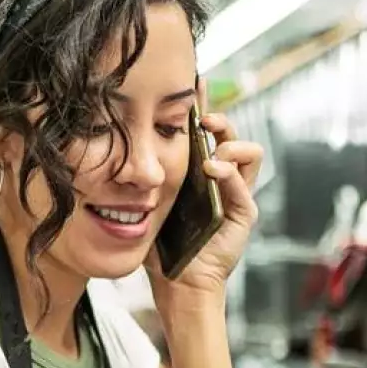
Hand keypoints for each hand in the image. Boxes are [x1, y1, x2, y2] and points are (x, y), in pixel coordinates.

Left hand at [147, 85, 262, 306]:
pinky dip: (230, 174)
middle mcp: (223, 180)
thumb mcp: (149, 203)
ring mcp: (236, 197)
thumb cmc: (162, 248)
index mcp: (201, 174)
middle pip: (232, 135)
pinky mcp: (243, 215)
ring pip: (250, 153)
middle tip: (203, 118)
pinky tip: (212, 169)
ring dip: (230, 144)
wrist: (177, 284)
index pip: (206, 132)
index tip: (194, 83)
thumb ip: (144, 179)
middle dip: (220, 120)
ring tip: (211, 149)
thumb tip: (116, 146)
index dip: (203, 106)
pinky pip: (245, 186)